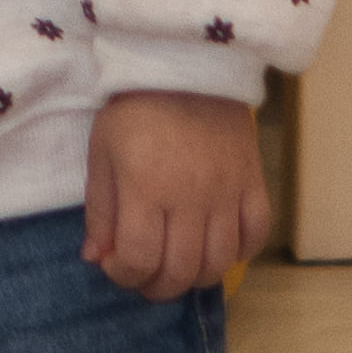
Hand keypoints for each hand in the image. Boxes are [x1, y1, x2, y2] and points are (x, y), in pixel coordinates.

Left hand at [83, 88, 266, 298]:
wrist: (184, 65)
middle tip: (145, 279)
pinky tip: (217, 247)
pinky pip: (255, 236)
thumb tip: (96, 258)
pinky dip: (239, 253)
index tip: (115, 266)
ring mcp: (226, 193)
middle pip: (180, 270)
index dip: (124, 275)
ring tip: (177, 268)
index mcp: (145, 187)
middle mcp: (190, 198)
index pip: (139, 257)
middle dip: (157, 287)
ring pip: (218, 263)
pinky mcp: (253, 183)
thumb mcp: (102, 151)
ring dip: (195, 278)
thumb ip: (99, 209)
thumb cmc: (134, 109)